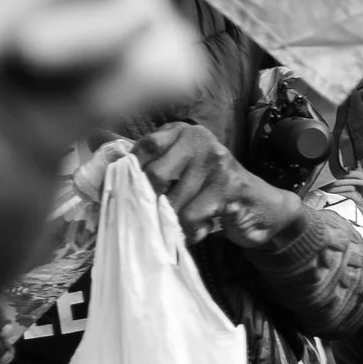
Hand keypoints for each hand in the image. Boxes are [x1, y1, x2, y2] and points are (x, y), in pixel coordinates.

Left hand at [135, 119, 299, 252]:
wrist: (262, 208)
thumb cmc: (213, 191)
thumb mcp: (183, 171)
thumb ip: (150, 163)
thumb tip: (100, 149)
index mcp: (184, 132)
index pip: (145, 147)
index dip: (131, 173)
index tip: (127, 195)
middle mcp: (200, 140)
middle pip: (155, 175)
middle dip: (150, 203)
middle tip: (153, 218)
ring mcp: (216, 162)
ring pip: (172, 201)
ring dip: (171, 223)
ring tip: (180, 227)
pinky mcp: (229, 186)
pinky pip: (191, 215)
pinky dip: (188, 231)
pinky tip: (196, 231)